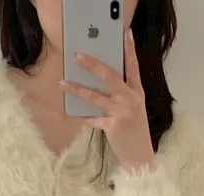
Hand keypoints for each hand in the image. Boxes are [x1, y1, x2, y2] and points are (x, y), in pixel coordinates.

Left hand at [60, 30, 155, 171]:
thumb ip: (122, 94)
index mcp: (137, 91)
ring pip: (95, 96)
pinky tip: (72, 112)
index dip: (129, 48)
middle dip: (92, 64)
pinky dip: (82, 116)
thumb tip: (101, 81)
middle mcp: (130, 99)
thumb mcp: (133, 108)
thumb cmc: (134, 130)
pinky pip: (92, 118)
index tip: (125, 33)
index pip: (133, 66)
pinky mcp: (112, 126)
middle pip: (110, 76)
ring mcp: (121, 112)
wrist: (140, 156)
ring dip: (77, 89)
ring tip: (63, 83)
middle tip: (77, 55)